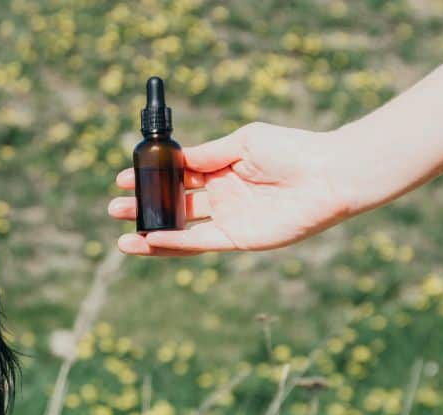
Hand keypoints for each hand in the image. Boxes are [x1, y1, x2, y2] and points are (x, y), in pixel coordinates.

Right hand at [109, 123, 359, 256]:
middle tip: (115, 208)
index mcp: (222, 169)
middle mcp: (222, 196)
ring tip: (122, 238)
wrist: (327, 175)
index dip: (150, 179)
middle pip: (173, 205)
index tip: (123, 178)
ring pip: (181, 229)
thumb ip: (206, 155)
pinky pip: (199, 243)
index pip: (177, 176)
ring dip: (151, 233)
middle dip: (144, 207)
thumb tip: (175, 160)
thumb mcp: (242, 142)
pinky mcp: (238, 238)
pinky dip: (174, 244)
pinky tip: (150, 241)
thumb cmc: (291, 150)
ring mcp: (229, 218)